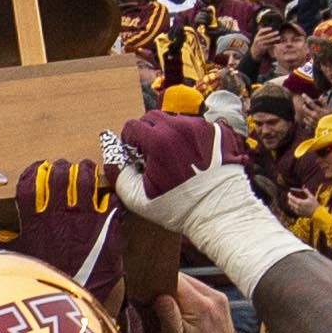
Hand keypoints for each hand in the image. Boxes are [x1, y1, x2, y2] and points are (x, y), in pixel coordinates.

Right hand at [96, 106, 245, 221]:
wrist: (219, 214)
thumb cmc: (179, 209)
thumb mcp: (138, 197)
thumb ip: (118, 172)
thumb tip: (111, 152)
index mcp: (159, 140)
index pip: (132, 126)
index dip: (128, 141)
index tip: (134, 155)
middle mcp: (180, 127)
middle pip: (152, 117)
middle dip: (147, 133)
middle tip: (151, 154)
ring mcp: (202, 127)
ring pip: (175, 120)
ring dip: (169, 134)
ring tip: (174, 157)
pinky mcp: (218, 132)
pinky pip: (197, 127)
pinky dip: (190, 137)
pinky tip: (193, 157)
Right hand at [142, 273, 269, 332]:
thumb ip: (168, 316)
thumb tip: (159, 295)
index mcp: (199, 305)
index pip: (175, 278)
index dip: (159, 283)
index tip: (151, 293)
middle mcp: (212, 296)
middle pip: (182, 278)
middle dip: (168, 288)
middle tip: (159, 305)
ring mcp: (218, 298)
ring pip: (190, 283)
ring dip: (178, 292)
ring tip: (173, 311)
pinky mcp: (220, 302)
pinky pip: (198, 290)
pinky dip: (188, 297)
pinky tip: (184, 312)